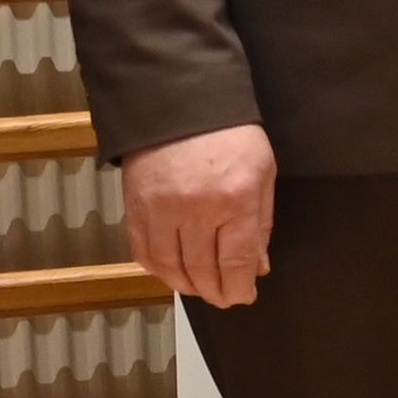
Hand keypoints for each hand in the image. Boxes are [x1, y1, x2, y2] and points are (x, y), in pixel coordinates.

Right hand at [126, 123, 276, 307]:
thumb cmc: (230, 135)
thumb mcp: (263, 172)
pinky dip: (158, 270)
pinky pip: (143, 252)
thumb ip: (261, 222)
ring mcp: (160, 209)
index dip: (239, 288)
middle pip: (202, 271)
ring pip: (170, 268)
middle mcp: (195, 209)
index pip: (235, 262)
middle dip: (216, 292)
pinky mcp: (135, 206)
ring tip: (200, 288)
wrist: (179, 100)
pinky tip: (172, 272)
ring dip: (187, 286)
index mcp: (234, 199)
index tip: (243, 296)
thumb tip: (258, 266)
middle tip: (224, 298)